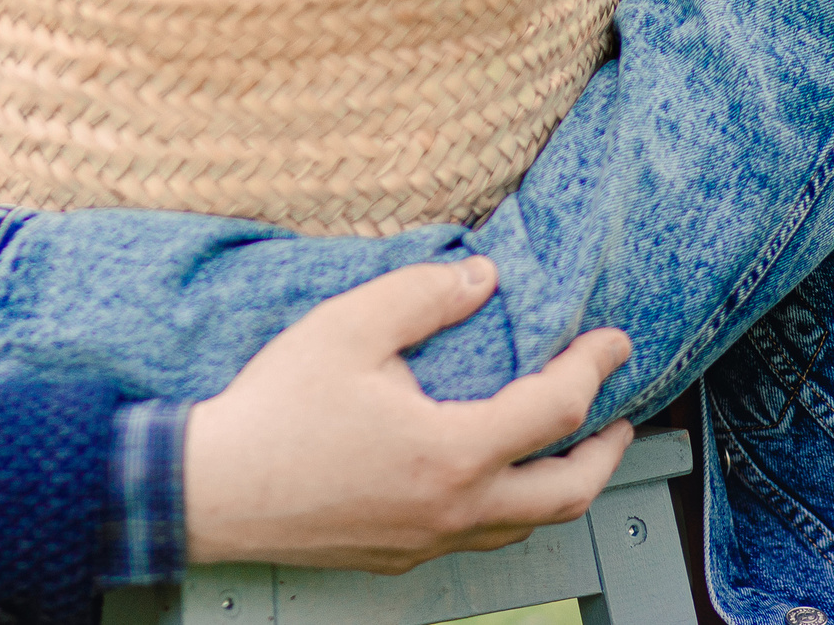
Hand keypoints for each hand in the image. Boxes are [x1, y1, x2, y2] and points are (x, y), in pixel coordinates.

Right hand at [183, 258, 633, 572]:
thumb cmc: (273, 410)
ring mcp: (427, 539)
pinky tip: (491, 480)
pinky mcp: (399, 553)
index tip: (613, 342)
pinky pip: (478, 538)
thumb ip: (423, 294)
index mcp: (452, 451)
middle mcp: (453, 507)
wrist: (212, 489)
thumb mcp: (348, 326)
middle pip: (567, 493)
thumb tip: (483, 279)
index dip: (593, 368)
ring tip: (566, 450)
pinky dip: (507, 508)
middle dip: (606, 450)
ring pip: (525, 526)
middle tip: (621, 418)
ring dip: (560, 485)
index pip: (554, 409)